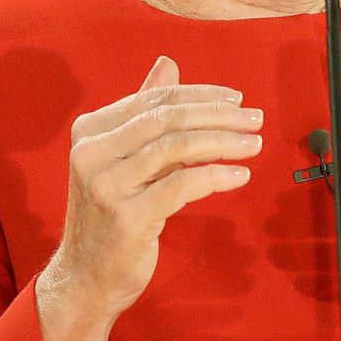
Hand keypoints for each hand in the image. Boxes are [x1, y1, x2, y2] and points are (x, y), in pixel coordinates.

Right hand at [43, 55, 263, 324]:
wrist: (85, 277)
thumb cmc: (110, 213)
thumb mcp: (122, 157)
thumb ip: (144, 112)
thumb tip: (168, 64)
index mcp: (91, 130)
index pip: (157, 99)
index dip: (201, 95)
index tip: (236, 99)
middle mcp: (92, 152)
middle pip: (170, 119)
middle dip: (219, 115)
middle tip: (255, 118)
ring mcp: (107, 185)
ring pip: (178, 147)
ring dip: (224, 142)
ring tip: (254, 144)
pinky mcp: (127, 217)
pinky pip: (182, 185)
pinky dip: (216, 175)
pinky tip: (240, 175)